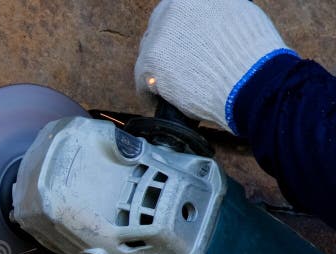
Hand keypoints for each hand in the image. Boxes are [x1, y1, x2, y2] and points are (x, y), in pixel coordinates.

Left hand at [134, 0, 295, 133]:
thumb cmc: (254, 54)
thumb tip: (209, 23)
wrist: (251, 79)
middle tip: (175, 66)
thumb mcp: (239, 15)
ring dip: (158, 69)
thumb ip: (215, 16)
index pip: (174, 13)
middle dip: (165, 48)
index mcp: (191, 0)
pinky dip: (150, 92)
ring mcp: (159, 35)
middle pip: (158, 31)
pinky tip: (160, 100)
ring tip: (170, 85)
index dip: (178, 32)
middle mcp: (171, 10)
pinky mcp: (150, 61)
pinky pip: (142, 80)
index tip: (182, 44)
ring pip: (148, 54)